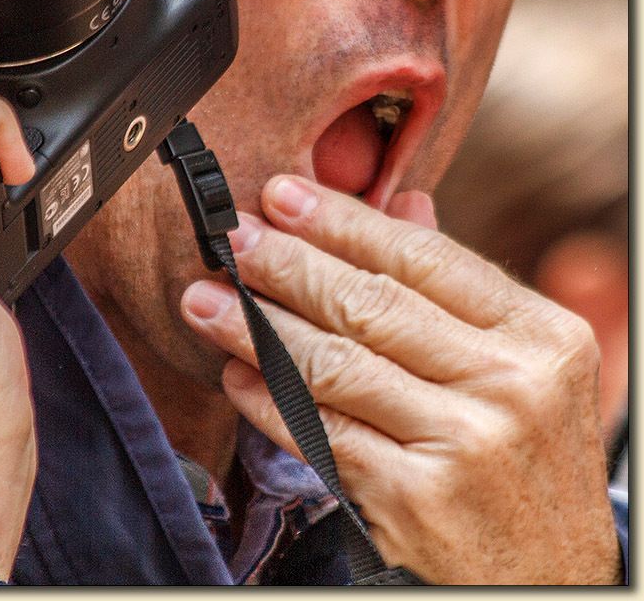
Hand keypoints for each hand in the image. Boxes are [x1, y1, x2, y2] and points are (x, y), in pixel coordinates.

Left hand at [180, 175, 619, 584]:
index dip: (342, 221)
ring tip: (203, 298)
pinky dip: (268, 399)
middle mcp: (510, 385)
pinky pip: (319, 432)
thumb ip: (457, 287)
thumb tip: (403, 199)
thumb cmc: (527, 461)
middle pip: (369, 303)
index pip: (422, 256)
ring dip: (255, 326)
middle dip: (287, 263)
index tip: (280, 194)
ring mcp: (463, 444)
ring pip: (333, 364)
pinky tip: (235, 371)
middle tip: (231, 237)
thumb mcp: (524, 369)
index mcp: (541, 335)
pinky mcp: (413, 499)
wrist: (553, 580)